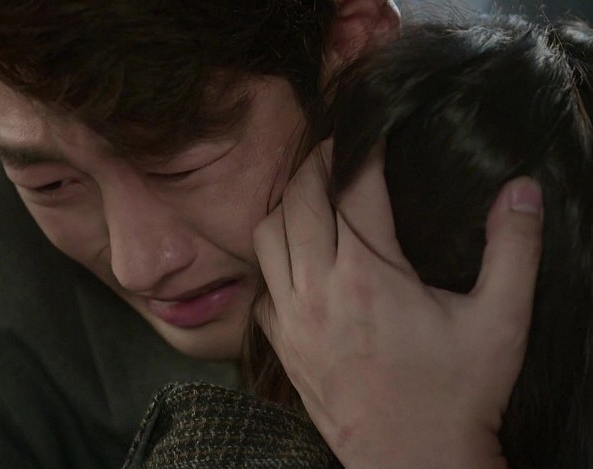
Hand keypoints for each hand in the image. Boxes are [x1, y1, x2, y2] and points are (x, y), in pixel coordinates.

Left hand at [252, 139, 542, 468]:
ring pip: (266, 236)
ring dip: (286, 207)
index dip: (361, 150)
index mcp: (369, 274)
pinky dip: (272, 261)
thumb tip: (522, 190)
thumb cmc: (457, 394)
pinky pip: (260, 285)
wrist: (412, 459)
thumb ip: (513, 250)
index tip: (370, 131)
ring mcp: (292, 317)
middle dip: (316, 165)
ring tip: (311, 197)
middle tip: (336, 152)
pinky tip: (296, 261)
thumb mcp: (500, 321)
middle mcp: (318, 287)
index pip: (353, 187)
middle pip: (299, 199)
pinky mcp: (281, 344)